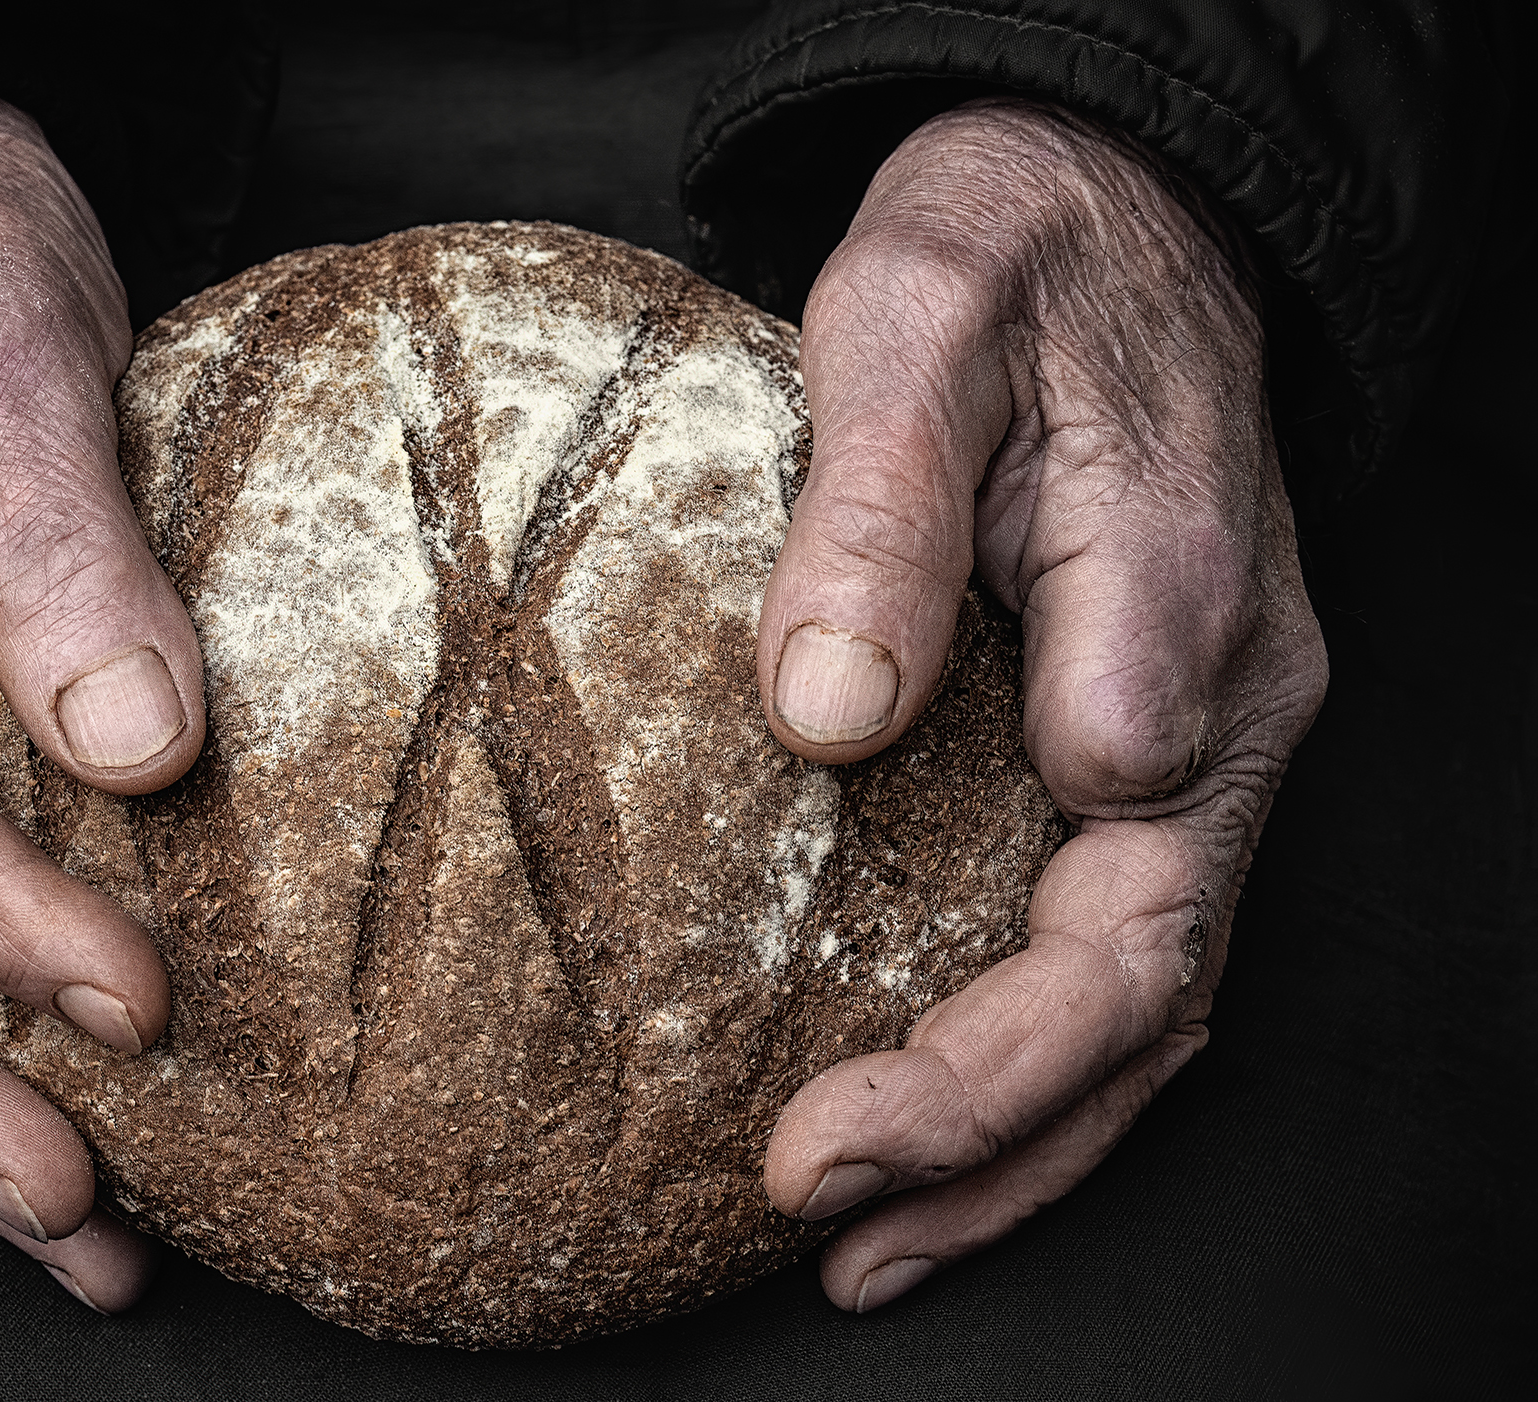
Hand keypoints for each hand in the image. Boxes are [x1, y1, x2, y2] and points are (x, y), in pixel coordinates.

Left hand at [756, 100, 1327, 1310]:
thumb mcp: (920, 319)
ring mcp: (1198, 743)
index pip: (1114, 887)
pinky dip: (1026, 1067)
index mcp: (1178, 612)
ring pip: (1145, 1002)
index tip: (820, 1129)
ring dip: (1017, 1147)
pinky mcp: (1139, 749)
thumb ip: (881, 504)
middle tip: (820, 1216)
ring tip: (869, 1249)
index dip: (979, 1048)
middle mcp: (1220, 711)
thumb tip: (826, 711)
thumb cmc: (1013, 255)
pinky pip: (1107, 945)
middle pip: (1145, 990)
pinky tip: (924, 1131)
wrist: (1099, 219)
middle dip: (989, 1134)